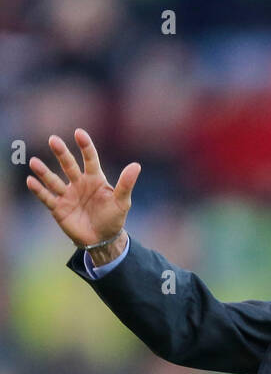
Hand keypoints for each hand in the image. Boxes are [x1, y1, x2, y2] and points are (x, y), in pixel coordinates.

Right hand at [26, 128, 140, 248]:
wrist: (102, 240)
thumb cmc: (113, 218)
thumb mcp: (121, 202)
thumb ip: (126, 184)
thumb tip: (136, 165)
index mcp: (94, 179)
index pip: (90, 159)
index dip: (85, 146)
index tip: (79, 133)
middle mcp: (79, 183)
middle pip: (69, 165)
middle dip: (62, 153)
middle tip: (53, 140)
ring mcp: (67, 195)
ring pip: (54, 180)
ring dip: (44, 172)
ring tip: (34, 162)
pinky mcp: (58, 208)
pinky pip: (47, 197)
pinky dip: (39, 190)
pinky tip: (31, 181)